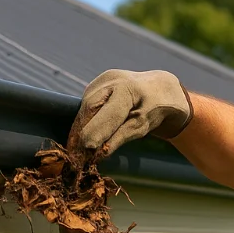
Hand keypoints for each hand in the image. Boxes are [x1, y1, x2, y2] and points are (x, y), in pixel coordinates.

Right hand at [74, 69, 192, 155]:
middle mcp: (112, 80)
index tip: (86, 148)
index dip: (95, 131)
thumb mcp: (142, 125)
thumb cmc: (154, 109)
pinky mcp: (96, 83)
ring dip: (79, 126)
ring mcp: (102, 79)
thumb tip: (100, 152)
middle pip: (90, 107)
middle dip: (81, 130)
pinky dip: (84, 119)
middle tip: (75, 153)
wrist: (159, 88)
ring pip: (85, 106)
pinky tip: (79, 135)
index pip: (109, 114)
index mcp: (128, 89)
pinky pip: (87, 103)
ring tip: (76, 147)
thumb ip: (121, 136)